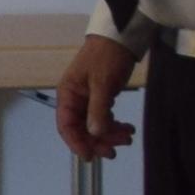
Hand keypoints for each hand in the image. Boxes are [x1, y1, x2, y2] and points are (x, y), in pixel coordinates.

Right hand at [50, 31, 135, 160]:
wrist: (120, 38)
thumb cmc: (107, 57)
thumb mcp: (102, 83)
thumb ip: (98, 109)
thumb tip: (94, 134)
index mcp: (68, 94)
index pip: (66, 125)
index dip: (76, 142)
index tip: (90, 156)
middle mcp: (75, 99)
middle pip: (81, 128)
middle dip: (97, 141)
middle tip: (114, 151)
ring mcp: (88, 99)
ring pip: (94, 125)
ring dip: (109, 134)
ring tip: (128, 138)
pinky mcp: (100, 98)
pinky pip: (104, 117)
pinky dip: (115, 125)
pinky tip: (127, 128)